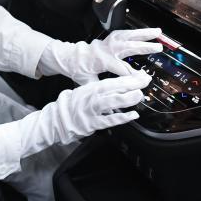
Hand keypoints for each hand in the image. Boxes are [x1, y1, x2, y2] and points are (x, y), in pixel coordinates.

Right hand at [18, 72, 151, 156]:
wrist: (55, 120)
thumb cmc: (71, 106)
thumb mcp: (84, 91)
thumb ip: (100, 90)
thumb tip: (121, 86)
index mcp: (90, 88)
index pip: (112, 81)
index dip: (128, 79)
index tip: (140, 76)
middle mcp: (91, 97)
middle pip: (114, 89)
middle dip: (132, 85)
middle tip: (145, 82)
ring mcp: (91, 111)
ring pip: (112, 102)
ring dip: (128, 98)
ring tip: (139, 96)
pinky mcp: (92, 124)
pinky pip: (109, 120)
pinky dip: (122, 117)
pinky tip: (132, 115)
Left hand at [37, 27, 163, 84]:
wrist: (72, 57)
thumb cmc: (80, 71)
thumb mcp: (88, 83)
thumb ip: (102, 90)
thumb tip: (113, 104)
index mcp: (102, 61)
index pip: (121, 69)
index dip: (133, 74)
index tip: (145, 79)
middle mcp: (106, 49)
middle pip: (128, 47)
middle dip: (143, 47)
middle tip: (158, 47)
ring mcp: (109, 42)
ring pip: (128, 36)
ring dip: (144, 33)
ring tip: (158, 32)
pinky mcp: (110, 38)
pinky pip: (125, 33)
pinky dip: (137, 32)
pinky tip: (148, 32)